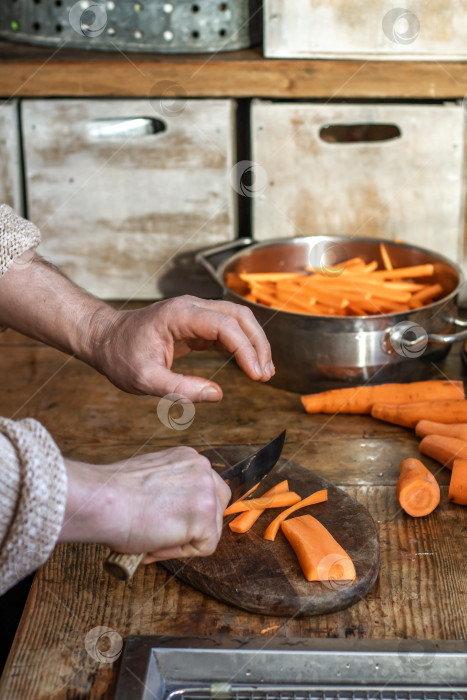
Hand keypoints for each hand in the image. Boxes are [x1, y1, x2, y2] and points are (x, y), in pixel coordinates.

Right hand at [60, 447, 230, 560]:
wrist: (103, 501)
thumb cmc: (113, 495)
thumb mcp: (149, 479)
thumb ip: (169, 490)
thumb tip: (173, 515)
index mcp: (187, 457)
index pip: (204, 490)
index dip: (186, 513)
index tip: (162, 521)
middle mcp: (202, 468)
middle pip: (217, 506)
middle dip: (195, 526)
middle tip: (163, 534)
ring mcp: (206, 491)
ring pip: (210, 528)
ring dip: (183, 540)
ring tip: (152, 537)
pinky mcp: (205, 517)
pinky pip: (204, 546)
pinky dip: (180, 552)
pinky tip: (156, 541)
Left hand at [83, 295, 273, 401]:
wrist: (104, 339)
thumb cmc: (120, 356)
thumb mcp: (144, 380)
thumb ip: (180, 390)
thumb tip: (216, 395)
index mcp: (179, 315)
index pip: (225, 326)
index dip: (246, 350)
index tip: (257, 376)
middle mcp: (191, 307)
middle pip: (239, 317)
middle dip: (258, 344)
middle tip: (265, 375)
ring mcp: (195, 312)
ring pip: (237, 320)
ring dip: (254, 343)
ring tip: (264, 372)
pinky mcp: (196, 323)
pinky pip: (227, 330)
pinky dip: (242, 346)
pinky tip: (249, 365)